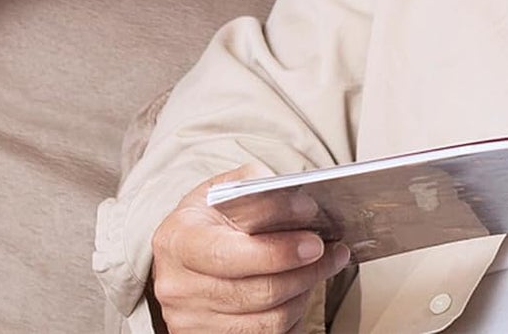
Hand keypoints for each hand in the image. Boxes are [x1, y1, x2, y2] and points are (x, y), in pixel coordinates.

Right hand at [151, 167, 350, 332]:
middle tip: (331, 251)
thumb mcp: (220, 190)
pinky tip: (301, 291)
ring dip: (304, 292)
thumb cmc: (206, 217)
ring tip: (321, 267)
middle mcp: (178, 288)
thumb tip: (299, 204)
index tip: (314, 237)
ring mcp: (191, 321)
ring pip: (268, 320)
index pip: (228, 254)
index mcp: (176, 241)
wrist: (180, 253)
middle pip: (257, 291)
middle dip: (304, 270)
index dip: (276, 250)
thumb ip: (254, 188)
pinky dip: (292, 317)